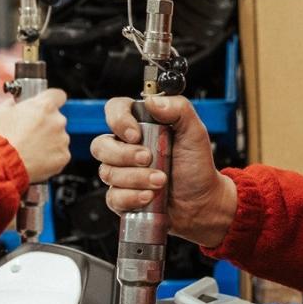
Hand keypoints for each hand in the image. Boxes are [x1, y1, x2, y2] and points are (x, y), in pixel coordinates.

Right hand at [0, 88, 70, 183]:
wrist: (6, 163)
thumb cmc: (4, 138)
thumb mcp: (1, 111)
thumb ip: (11, 103)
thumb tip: (13, 102)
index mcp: (45, 106)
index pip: (58, 95)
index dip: (52, 99)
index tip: (48, 105)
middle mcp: (58, 121)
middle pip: (57, 118)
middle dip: (47, 124)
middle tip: (32, 132)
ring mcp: (62, 139)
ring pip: (59, 136)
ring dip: (49, 140)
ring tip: (33, 147)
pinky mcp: (64, 155)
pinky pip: (60, 152)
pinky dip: (52, 155)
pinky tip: (38, 157)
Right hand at [91, 95, 236, 247]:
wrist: (202, 202)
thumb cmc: (197, 167)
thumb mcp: (195, 133)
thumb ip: (179, 109)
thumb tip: (152, 101)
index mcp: (141, 126)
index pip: (115, 110)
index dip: (118, 120)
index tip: (135, 134)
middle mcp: (127, 148)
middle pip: (101, 145)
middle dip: (124, 155)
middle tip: (148, 159)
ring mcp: (122, 173)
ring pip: (107, 173)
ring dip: (135, 178)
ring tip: (160, 182)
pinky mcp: (122, 196)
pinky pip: (113, 197)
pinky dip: (132, 197)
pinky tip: (149, 196)